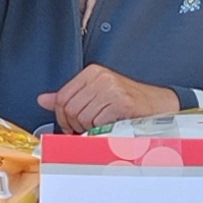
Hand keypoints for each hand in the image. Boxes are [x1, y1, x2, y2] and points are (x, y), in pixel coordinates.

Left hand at [38, 65, 181, 131]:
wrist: (159, 105)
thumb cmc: (128, 103)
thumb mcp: (97, 95)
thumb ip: (70, 97)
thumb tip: (42, 100)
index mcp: (92, 72)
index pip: (62, 98)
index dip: (63, 117)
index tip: (72, 125)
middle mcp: (101, 77)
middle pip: (71, 109)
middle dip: (77, 125)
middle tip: (89, 128)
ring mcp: (111, 89)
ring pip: (83, 117)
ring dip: (91, 128)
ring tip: (103, 125)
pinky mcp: (121, 103)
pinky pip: (98, 123)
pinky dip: (103, 130)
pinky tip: (112, 125)